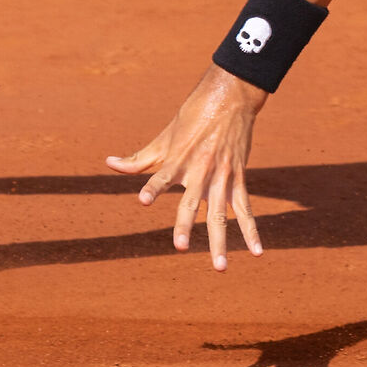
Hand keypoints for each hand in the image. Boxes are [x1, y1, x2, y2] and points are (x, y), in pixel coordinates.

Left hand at [106, 66, 267, 270]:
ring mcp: (222, 177)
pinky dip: (252, 231)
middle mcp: (200, 171)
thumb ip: (138, 159)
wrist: (230, 98)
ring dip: (220, 242)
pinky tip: (257, 252)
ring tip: (219, 267)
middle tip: (179, 247)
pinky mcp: (238, 179)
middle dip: (185, 225)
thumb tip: (109, 163)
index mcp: (178, 159)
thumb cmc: (192, 118)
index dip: (153, 188)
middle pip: (191, 203)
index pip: (161, 177)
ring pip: (220, 215)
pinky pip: (246, 210)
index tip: (143, 200)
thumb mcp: (164, 138)